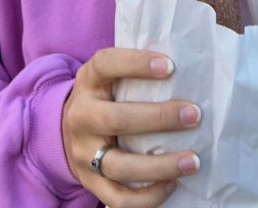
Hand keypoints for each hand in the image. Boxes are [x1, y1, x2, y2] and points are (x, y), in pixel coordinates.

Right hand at [62, 48, 201, 206]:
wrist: (64, 131)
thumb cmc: (103, 97)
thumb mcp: (107, 77)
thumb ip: (133, 73)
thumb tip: (186, 70)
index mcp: (88, 82)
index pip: (105, 64)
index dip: (136, 63)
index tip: (170, 66)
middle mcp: (81, 116)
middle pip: (116, 119)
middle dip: (158, 118)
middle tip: (194, 115)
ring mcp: (83, 152)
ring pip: (119, 165)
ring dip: (160, 165)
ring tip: (193, 161)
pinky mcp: (89, 182)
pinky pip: (117, 199)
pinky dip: (147, 197)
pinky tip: (172, 184)